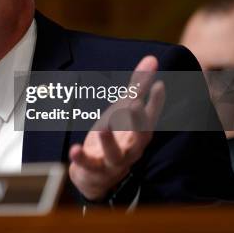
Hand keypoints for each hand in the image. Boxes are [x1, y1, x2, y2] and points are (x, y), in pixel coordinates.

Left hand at [68, 56, 165, 200]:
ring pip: (115, 154)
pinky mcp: (95, 169)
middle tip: (132, 103)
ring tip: (102, 127)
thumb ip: (137, 86)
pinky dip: (81, 158)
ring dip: (109, 141)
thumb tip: (152, 58)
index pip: (151, 116)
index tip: (160, 85)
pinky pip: (89, 165)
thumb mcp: (123, 109)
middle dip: (137, 121)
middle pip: (139, 137)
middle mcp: (132, 148)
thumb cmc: (115, 136)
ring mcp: (114, 161)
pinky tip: (73, 149)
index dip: (156, 102)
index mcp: (140, 132)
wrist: (97, 174)